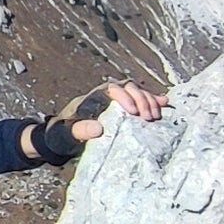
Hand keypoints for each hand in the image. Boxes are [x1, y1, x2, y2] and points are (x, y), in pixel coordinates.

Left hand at [27, 81, 168, 164]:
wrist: (59, 137)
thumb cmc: (61, 135)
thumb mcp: (66, 134)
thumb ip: (80, 130)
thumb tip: (99, 128)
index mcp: (92, 97)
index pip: (111, 89)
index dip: (124, 97)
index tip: (132, 113)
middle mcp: (105, 94)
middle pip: (128, 87)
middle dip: (141, 99)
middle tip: (148, 117)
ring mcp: (115, 100)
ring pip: (136, 90)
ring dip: (149, 100)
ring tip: (156, 116)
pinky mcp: (122, 108)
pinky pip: (139, 99)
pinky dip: (152, 100)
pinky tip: (164, 103)